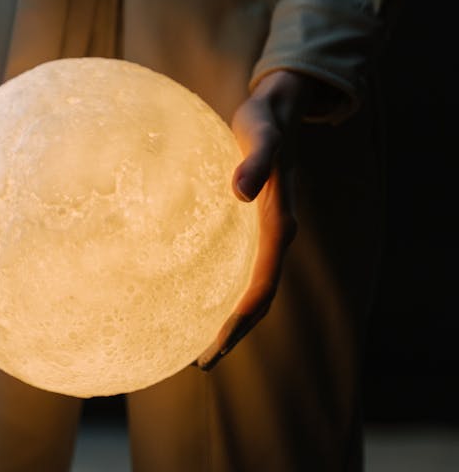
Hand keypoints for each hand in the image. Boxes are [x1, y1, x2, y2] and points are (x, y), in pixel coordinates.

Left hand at [196, 70, 322, 370]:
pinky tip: (192, 293)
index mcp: (278, 225)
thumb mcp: (260, 136)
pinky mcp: (251, 224)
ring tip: (198, 343)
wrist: (278, 108)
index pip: (261, 287)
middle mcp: (274, 236)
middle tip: (201, 363)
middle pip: (258, 298)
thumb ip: (255, 163)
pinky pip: (238, 265)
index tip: (213, 349)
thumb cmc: (266, 121)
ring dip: (229, 316)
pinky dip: (221, 288)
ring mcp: (263, 233)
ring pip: (250, 286)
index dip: (239, 321)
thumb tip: (242, 193)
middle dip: (232, 332)